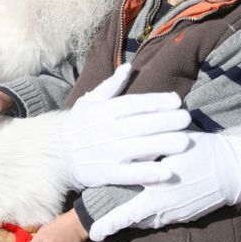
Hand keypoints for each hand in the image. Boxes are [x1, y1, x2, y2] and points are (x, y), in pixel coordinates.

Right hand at [62, 63, 191, 189]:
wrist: (54, 154)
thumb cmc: (77, 125)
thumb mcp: (90, 101)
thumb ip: (111, 86)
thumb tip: (128, 67)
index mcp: (104, 111)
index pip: (133, 104)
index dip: (156, 102)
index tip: (176, 100)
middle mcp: (106, 131)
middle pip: (140, 125)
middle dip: (166, 121)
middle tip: (187, 119)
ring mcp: (107, 153)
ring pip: (138, 148)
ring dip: (162, 145)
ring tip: (184, 142)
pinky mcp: (107, 174)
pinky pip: (130, 174)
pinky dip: (147, 173)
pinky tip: (167, 172)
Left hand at [88, 131, 240, 241]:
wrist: (233, 171)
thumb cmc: (201, 150)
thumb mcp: (173, 144)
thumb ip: (149, 148)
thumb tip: (127, 147)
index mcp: (158, 188)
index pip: (127, 208)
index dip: (109, 220)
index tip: (92, 228)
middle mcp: (164, 205)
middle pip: (132, 220)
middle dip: (113, 227)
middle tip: (95, 233)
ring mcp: (174, 213)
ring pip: (146, 221)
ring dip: (130, 221)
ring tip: (111, 221)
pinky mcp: (183, 216)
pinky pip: (160, 219)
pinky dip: (147, 218)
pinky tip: (140, 214)